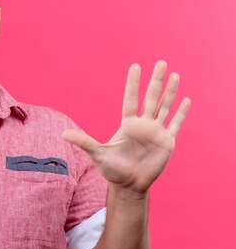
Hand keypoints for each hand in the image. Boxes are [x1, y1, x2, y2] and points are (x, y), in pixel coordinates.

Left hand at [62, 61, 190, 193]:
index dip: (133, 83)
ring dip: (170, 92)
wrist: (128, 185)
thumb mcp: (97, 153)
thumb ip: (83, 141)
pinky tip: (186, 100)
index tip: (136, 66)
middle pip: (151, 98)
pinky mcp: (166, 143)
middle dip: (156, 81)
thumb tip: (62, 134)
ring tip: (175, 74)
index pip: (131, 99)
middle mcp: (143, 125)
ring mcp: (156, 132)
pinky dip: (181, 113)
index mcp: (127, 125)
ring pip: (165, 107)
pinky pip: (175, 124)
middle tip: (161, 63)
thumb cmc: (112, 170)